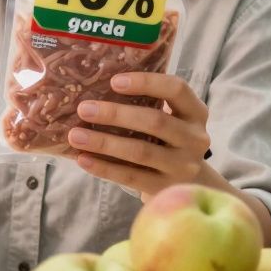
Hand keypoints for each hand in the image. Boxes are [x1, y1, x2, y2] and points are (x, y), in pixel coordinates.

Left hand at [67, 72, 211, 199]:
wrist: (189, 184)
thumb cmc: (167, 140)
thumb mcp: (169, 118)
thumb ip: (146, 103)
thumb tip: (93, 87)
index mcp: (195, 112)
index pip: (177, 89)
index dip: (146, 82)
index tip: (113, 81)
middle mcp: (195, 138)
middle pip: (155, 122)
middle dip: (116, 115)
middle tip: (84, 109)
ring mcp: (183, 166)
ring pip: (140, 152)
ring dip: (104, 142)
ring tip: (75, 136)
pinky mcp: (167, 188)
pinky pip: (131, 177)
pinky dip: (104, 168)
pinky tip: (83, 159)